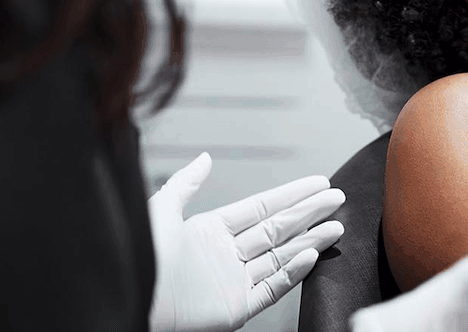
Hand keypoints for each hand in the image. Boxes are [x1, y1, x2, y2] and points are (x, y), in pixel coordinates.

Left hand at [148, 153, 344, 331]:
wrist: (130, 299)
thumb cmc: (139, 257)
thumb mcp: (162, 210)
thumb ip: (186, 183)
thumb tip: (205, 158)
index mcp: (211, 230)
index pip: (262, 207)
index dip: (291, 194)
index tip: (318, 182)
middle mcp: (227, 254)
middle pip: (278, 229)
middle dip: (309, 212)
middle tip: (337, 198)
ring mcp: (233, 281)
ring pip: (282, 256)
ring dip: (310, 240)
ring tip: (337, 226)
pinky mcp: (235, 308)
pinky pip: (271, 287)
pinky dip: (293, 273)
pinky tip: (312, 255)